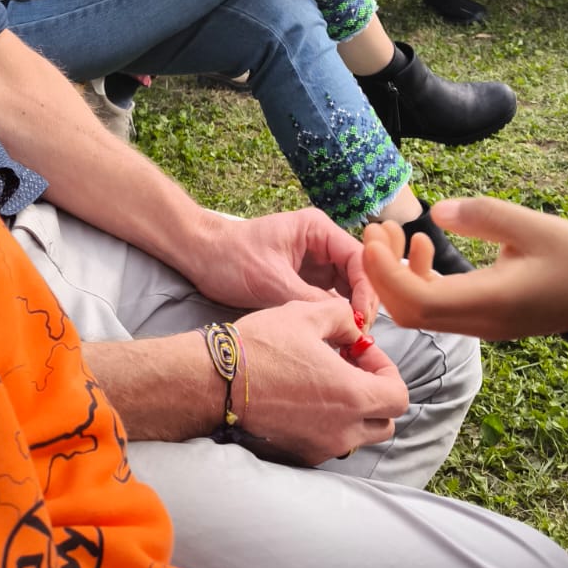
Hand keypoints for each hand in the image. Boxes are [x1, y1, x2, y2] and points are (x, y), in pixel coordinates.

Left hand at [190, 206, 379, 323]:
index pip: (359, 258)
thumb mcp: (272, 282)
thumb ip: (311, 299)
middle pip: (358, 273)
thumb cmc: (230, 258)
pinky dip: (335, 314)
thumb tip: (345, 320)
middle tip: (360, 333)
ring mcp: (314, 262)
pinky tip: (338, 333)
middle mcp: (321, 243)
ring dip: (351, 310)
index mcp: (317, 230)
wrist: (200, 257)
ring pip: (347, 288)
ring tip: (351, 337)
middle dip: (362, 302)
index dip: (366, 288)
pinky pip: (329, 297)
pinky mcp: (304, 280)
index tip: (361, 317)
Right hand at [238, 298, 407, 463]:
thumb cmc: (263, 346)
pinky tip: (306, 396)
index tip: (360, 351)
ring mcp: (322, 446)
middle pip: (386, 421)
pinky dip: (331, 423)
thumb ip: (344, 318)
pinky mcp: (301, 453)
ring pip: (360, 435)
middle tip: (350, 366)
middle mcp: (343, 430)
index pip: (399, 395)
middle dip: (376, 393)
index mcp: (352, 395)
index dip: (386, 368)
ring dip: (355, 409)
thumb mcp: (308, 314)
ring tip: (327, 380)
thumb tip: (354, 331)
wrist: (218, 379)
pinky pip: (332, 442)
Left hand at [362, 197, 567, 339]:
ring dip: (396, 275)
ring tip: (392, 232)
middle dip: (381, 274)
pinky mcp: (483, 317)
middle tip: (373, 229)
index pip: (418, 302)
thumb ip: (482, 215)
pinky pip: (437, 307)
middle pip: (409, 313)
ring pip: (420, 312)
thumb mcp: (531, 225)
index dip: (385, 273)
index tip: (372, 236)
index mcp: (490, 301)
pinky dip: (418, 279)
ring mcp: (481, 324)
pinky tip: (423, 247)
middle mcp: (480, 321)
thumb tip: (437, 212)